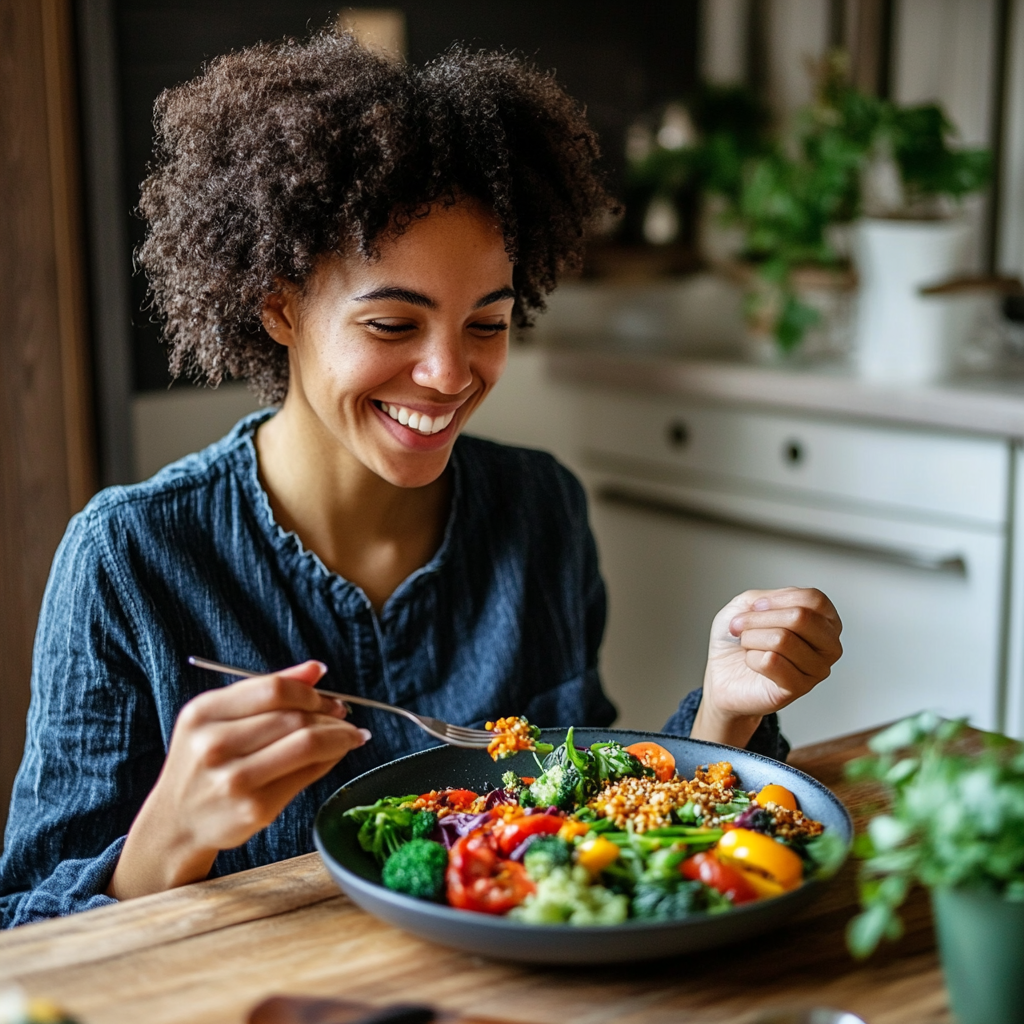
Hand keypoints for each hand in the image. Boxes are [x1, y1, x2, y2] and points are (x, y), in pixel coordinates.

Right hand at [108, 661, 369, 899]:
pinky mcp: (254, 809)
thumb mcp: (218, 717)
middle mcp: (214, 745)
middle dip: (329, 714)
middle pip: (294, 717)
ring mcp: (235, 780)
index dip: (310, 691)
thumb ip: (266, 689)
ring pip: (306, 745)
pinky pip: (306, 775)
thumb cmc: (203, 763)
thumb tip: (317, 669)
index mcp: (203, 713)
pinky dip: (330, 760)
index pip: (274, 689)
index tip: (327, 696)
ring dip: (340, 736)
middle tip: (343, 715)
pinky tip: (336, 755)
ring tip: (351, 734)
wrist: (177, 822)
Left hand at [691, 588, 842, 748]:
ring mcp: (817, 669)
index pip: (813, 599)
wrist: (720, 673)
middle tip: (741, 626)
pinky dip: (751, 658)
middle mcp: (828, 646)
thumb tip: (772, 607)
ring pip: (782, 639)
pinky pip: (771, 662)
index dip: (777, 599)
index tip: (754, 607)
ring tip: (747, 646)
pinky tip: (753, 663)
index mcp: (825, 620)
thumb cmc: (738, 639)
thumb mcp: (749, 604)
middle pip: (800, 617)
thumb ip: (768, 598)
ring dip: (751, 638)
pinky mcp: (798, 688)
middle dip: (759, 619)